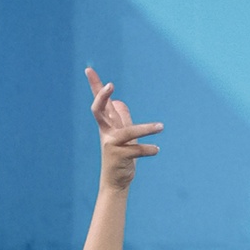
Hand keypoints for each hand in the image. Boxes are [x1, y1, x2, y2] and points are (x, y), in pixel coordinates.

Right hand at [86, 65, 161, 191]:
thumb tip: (119, 102)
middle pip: (98, 111)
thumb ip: (121, 118)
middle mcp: (106, 132)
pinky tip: (156, 150)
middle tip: (111, 85)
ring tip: (161, 127)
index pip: (100, 102)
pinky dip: (149, 150)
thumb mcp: (122, 135)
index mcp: (107, 125)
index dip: (94, 86)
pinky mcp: (120, 157)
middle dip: (102, 97)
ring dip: (146, 128)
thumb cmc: (120, 155)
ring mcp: (112, 145)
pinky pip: (137, 150)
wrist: (115, 181)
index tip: (88, 69)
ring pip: (128, 132)